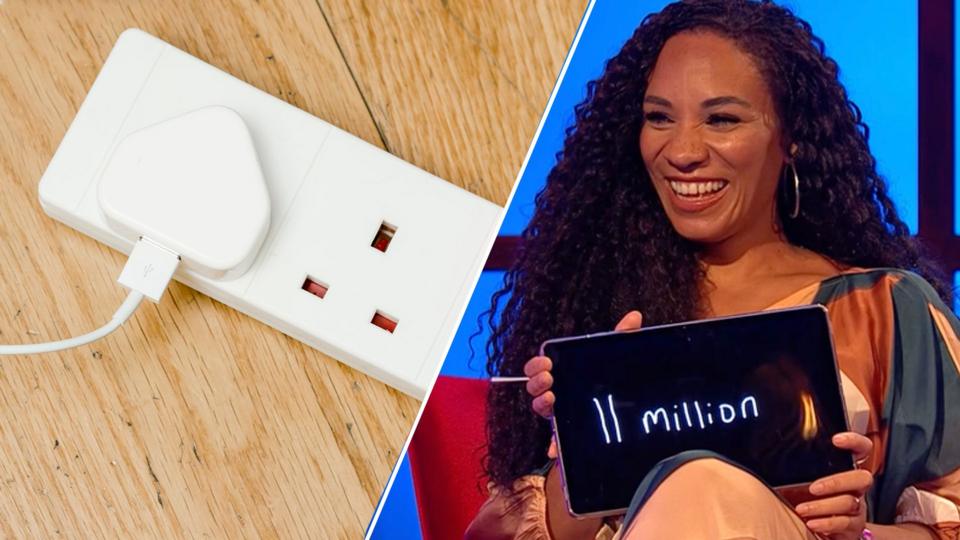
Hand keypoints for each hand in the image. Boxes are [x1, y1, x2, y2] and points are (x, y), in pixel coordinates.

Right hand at [523, 311, 642, 458]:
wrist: (625, 415)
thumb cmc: (612, 380)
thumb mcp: (617, 358)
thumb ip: (622, 337)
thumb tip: (635, 315)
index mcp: (563, 373)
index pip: (538, 367)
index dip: (536, 364)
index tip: (547, 361)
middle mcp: (558, 393)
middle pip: (535, 387)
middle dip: (536, 381)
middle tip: (549, 377)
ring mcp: (562, 414)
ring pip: (541, 410)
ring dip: (540, 403)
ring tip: (552, 398)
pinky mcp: (569, 434)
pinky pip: (557, 442)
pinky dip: (554, 445)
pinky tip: (554, 449)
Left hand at [795, 432, 872, 538]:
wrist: (823, 530)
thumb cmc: (808, 498)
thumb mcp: (802, 480)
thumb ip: (798, 468)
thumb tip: (770, 455)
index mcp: (846, 470)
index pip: (861, 450)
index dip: (854, 442)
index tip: (836, 440)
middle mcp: (856, 487)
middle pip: (862, 478)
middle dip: (837, 482)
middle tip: (813, 488)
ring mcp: (857, 507)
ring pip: (849, 503)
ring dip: (822, 506)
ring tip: (801, 510)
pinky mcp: (854, 527)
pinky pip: (844, 523)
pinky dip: (827, 523)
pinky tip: (812, 523)